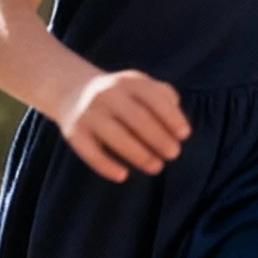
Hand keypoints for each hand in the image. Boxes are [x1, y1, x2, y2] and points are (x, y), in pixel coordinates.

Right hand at [57, 71, 189, 183]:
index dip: (171, 117)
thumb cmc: (120, 95)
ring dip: (140, 155)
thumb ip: (163, 97)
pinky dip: (107, 166)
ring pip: (116, 137)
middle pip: (137, 119)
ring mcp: (89, 113)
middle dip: (159, 138)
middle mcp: (107, 94)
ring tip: (157, 167)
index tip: (184, 135)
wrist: (73, 91)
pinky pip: (91, 153)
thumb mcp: (140, 86)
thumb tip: (178, 124)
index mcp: (128, 81)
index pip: (154, 98)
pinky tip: (123, 176)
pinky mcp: (74, 133)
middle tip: (173, 154)